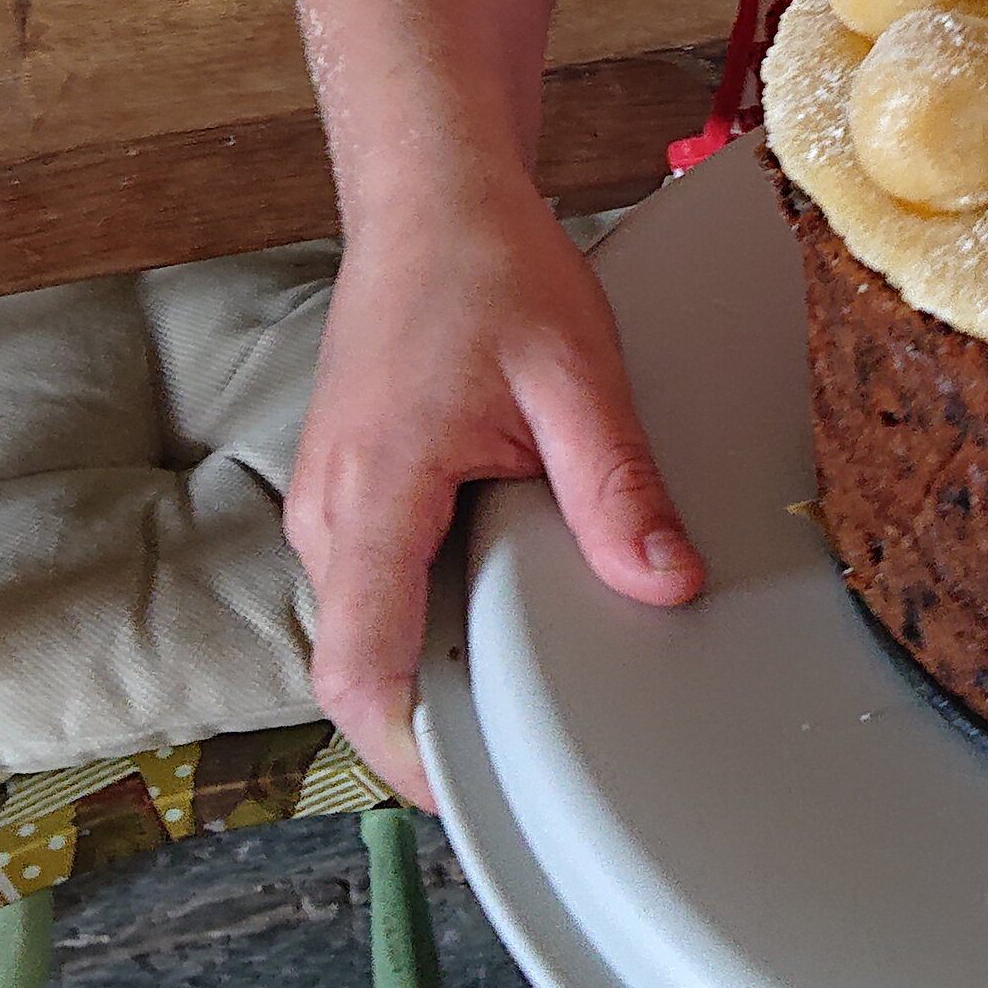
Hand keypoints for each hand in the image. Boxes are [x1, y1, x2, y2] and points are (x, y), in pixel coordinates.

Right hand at [285, 185, 704, 808]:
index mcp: (373, 491)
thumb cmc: (489, 269)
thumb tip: (663, 582)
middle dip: (440, 713)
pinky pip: (372, 585)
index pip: (359, 668)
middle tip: (539, 734)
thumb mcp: (577, 374)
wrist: (429, 195)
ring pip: (366, 627)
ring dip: (433, 656)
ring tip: (526, 660)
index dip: (410, 751)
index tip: (478, 791)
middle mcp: (326, 510)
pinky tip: (493, 594)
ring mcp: (324, 502)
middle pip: (360, 665)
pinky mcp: (342, 492)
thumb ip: (616, 487)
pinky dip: (424, 610)